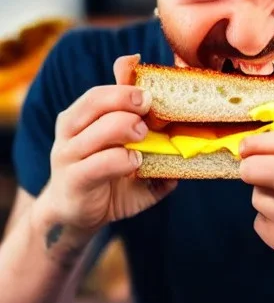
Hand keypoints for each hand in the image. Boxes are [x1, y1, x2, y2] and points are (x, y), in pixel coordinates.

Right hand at [40, 54, 176, 236]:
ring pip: (99, 130)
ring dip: (127, 128)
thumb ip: (142, 125)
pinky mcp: (73, 181)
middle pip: (96, 101)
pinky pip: (100, 164)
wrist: (77, 215)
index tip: (150, 93)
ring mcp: (67, 156)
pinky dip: (123, 160)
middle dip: (127, 99)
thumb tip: (176, 103)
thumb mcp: (125, 146)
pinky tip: (137, 162)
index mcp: (80, 117)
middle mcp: (69, 131)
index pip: (100, 92)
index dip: (126, 87)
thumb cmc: (107, 174)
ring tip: (144, 135)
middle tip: (149, 108)